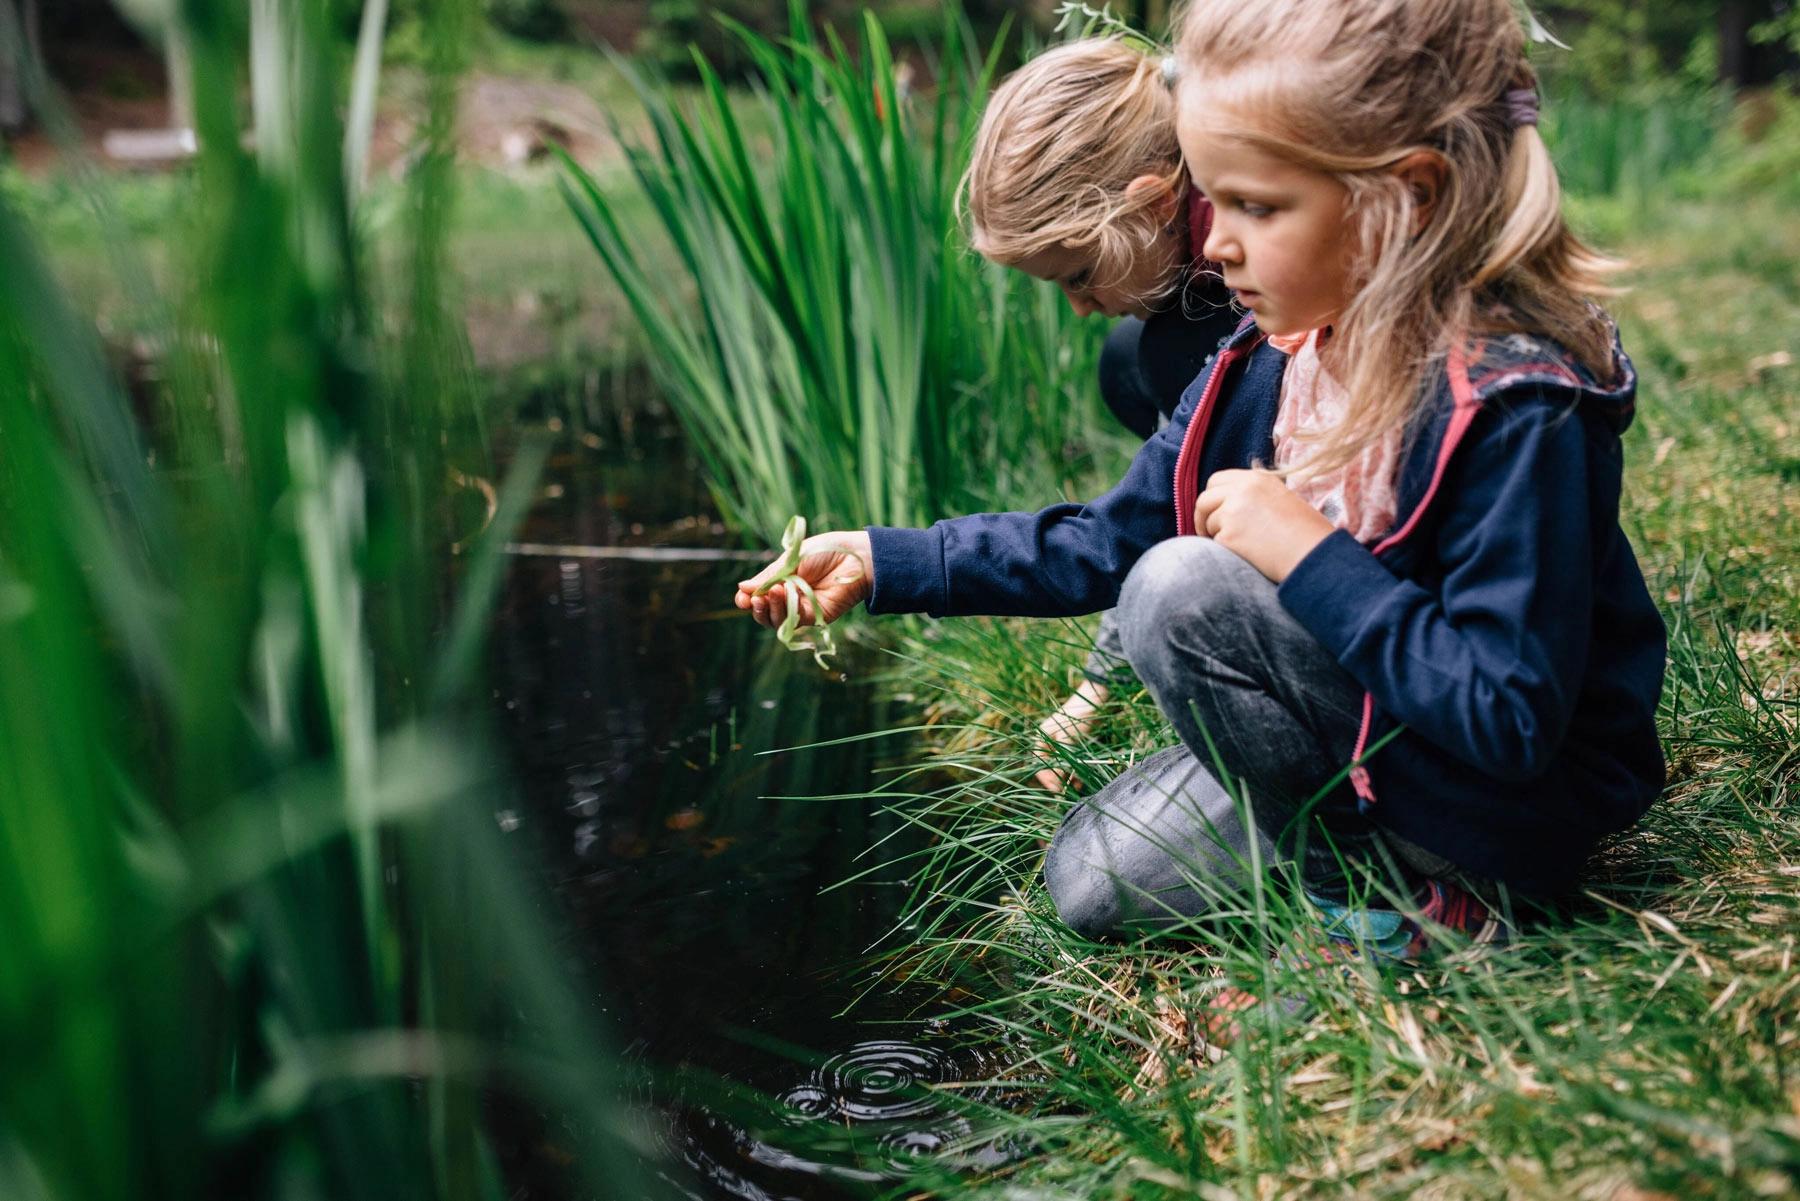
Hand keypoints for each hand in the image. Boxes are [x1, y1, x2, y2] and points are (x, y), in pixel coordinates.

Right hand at [734, 530, 873, 631]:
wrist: (854, 555)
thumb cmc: (825, 552)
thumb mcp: (790, 561)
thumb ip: (769, 577)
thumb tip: (743, 588)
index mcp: (782, 583)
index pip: (760, 598)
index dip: (748, 600)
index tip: (742, 596)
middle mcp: (791, 599)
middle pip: (766, 615)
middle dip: (757, 608)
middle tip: (754, 599)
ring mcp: (804, 610)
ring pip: (778, 622)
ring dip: (770, 609)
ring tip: (772, 593)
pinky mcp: (818, 617)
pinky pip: (796, 620)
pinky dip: (787, 610)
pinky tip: (784, 594)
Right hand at [1032, 680, 1108, 793]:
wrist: (1095, 699)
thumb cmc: (1079, 717)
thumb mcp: (1069, 738)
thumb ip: (1063, 758)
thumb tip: (1060, 778)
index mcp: (1042, 738)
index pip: (1038, 763)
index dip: (1047, 778)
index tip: (1057, 789)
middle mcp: (1049, 742)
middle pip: (1050, 767)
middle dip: (1058, 780)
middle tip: (1068, 792)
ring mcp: (1062, 743)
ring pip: (1061, 766)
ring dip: (1068, 778)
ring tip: (1078, 787)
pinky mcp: (1074, 745)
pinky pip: (1072, 762)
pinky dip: (1075, 771)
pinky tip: (1082, 780)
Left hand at [1192, 469, 1334, 581]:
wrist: (1313, 554)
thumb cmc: (1305, 533)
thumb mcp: (1280, 499)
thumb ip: (1254, 496)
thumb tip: (1227, 505)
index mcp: (1256, 478)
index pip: (1217, 480)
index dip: (1212, 498)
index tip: (1215, 512)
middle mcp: (1242, 489)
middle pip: (1204, 498)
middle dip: (1202, 516)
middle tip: (1208, 532)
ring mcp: (1233, 510)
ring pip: (1208, 521)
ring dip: (1215, 534)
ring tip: (1239, 546)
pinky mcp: (1229, 534)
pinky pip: (1215, 542)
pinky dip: (1224, 550)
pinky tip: (1244, 555)